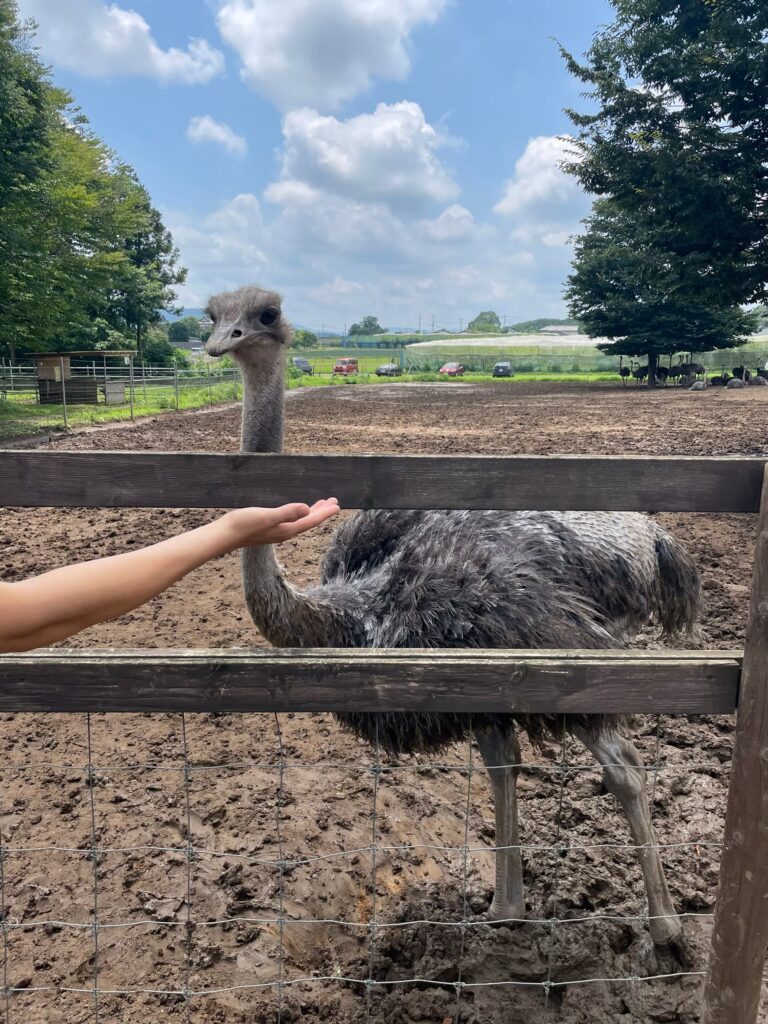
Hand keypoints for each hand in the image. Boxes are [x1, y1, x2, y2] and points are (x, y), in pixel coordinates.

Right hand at [218, 498, 339, 550]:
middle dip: (321, 512)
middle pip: (308, 522)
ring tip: (320, 505)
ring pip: (300, 521)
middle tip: (334, 502)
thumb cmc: (243, 524)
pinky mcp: (269, 528)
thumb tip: (307, 509)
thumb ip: (287, 512)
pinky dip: (299, 514)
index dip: (324, 513)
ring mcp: (276, 531)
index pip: (311, 521)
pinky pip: (291, 521)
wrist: (224, 535)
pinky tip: (297, 511)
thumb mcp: (267, 516)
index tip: (337, 504)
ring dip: (312, 513)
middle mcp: (284, 532)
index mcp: (287, 530)